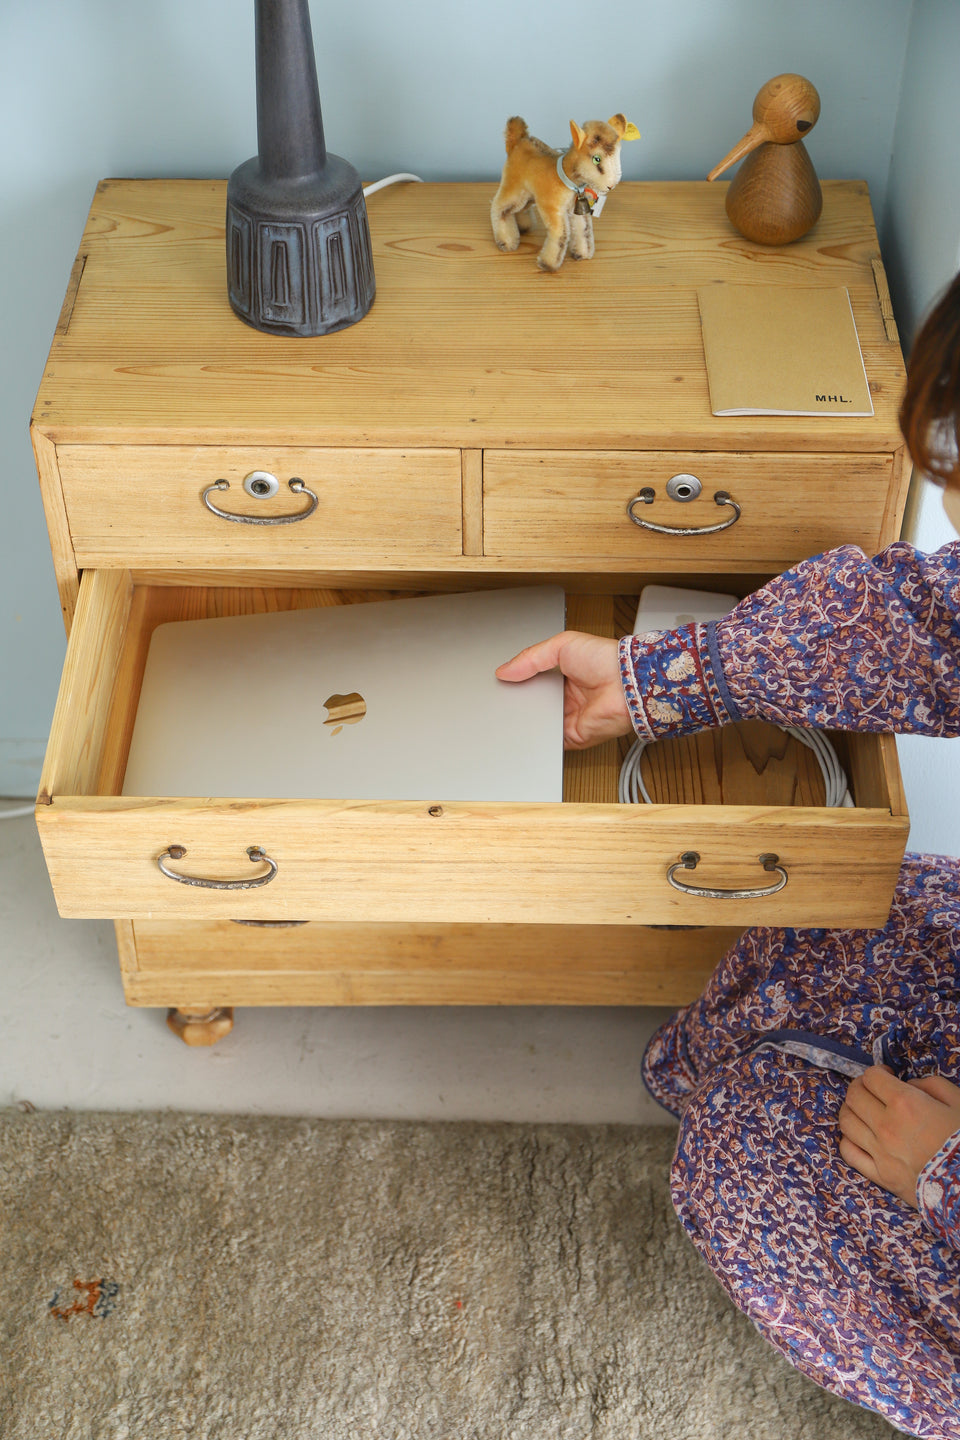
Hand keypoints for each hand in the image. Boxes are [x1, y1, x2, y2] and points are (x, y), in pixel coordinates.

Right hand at [495, 630, 633, 749]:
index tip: (500, 683)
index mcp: (562, 674)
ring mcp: (567, 718)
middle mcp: (564, 697)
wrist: (626, 684)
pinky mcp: (571, 736)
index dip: (515, 682)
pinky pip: (548, 740)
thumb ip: (530, 657)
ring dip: (524, 720)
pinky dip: (537, 737)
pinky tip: (526, 729)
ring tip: (509, 712)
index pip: (531, 681)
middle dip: (516, 702)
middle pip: (530, 704)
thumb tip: (505, 670)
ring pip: (536, 723)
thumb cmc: (605, 660)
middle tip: (500, 699)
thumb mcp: (561, 645)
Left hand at [838, 1064, 959, 1207]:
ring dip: (851, 1109)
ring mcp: (880, 1152)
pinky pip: (849, 1153)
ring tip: (863, 1110)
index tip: (886, 1074)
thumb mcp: (959, 1102)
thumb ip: (931, 1086)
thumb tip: (908, 1086)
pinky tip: (859, 1136)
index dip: (877, 1071)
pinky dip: (849, 1139)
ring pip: (846, 1122)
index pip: (872, 1077)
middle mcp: (886, 1125)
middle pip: (854, 1096)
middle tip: (872, 1089)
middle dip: (860, 1086)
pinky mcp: (880, 1176)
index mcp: (906, 1103)